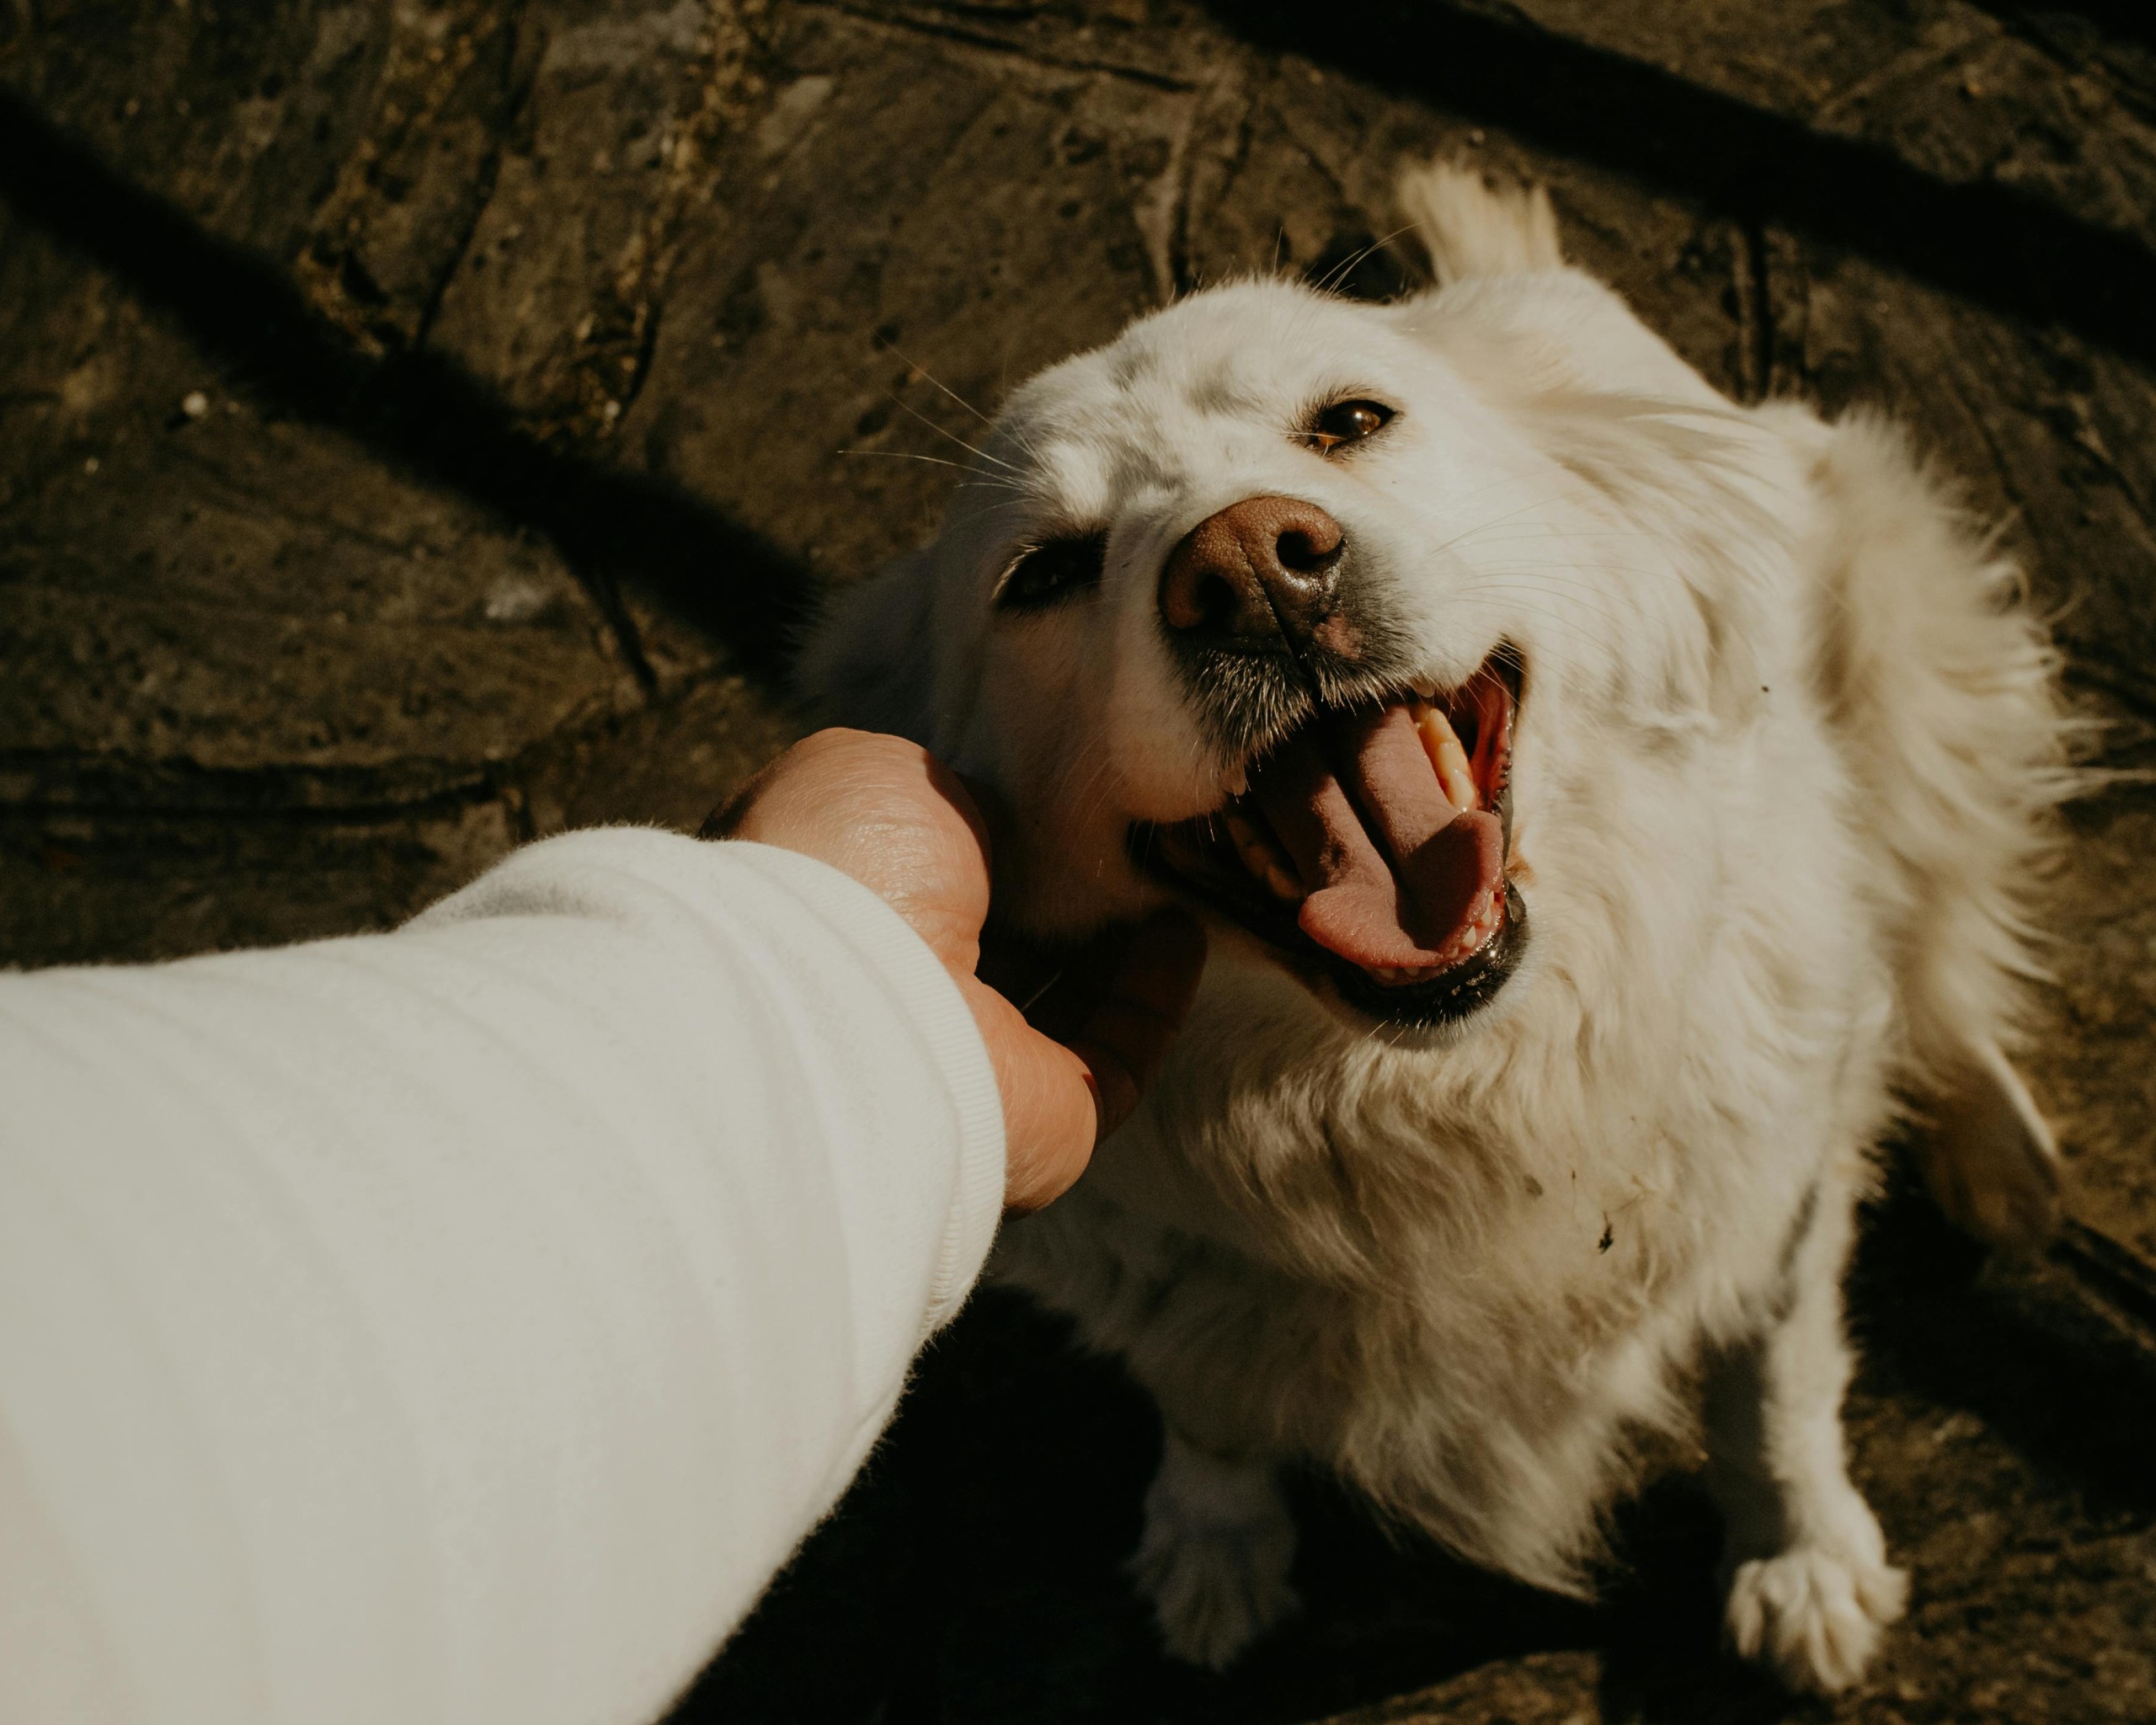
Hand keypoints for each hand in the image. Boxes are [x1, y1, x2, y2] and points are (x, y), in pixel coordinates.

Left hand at [705, 729, 1204, 1209]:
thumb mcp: (880, 777)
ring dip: (1121, 948)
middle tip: (1132, 845)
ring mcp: (972, 1070)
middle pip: (1001, 948)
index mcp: (844, 925)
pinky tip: (1184, 933)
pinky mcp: (1045, 1120)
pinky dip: (1153, 999)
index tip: (1058, 805)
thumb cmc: (845, 869)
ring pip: (1063, 1009)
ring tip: (1177, 879)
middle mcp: (900, 1003)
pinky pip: (1116, 1057)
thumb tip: (1003, 826)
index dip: (996, 845)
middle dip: (1065, 900)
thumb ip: (947, 795)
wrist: (850, 997)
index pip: (931, 886)